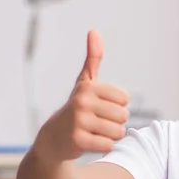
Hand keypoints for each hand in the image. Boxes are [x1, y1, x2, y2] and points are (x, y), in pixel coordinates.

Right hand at [34, 30, 129, 162]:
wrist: (54, 138)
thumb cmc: (76, 108)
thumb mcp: (84, 83)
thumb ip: (93, 59)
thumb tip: (94, 31)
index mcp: (88, 87)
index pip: (125, 99)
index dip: (117, 106)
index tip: (101, 107)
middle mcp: (82, 102)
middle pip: (123, 116)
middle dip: (115, 122)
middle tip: (97, 122)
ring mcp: (79, 121)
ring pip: (118, 132)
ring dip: (111, 135)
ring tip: (95, 132)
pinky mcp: (78, 140)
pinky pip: (109, 145)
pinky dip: (104, 146)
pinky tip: (91, 142)